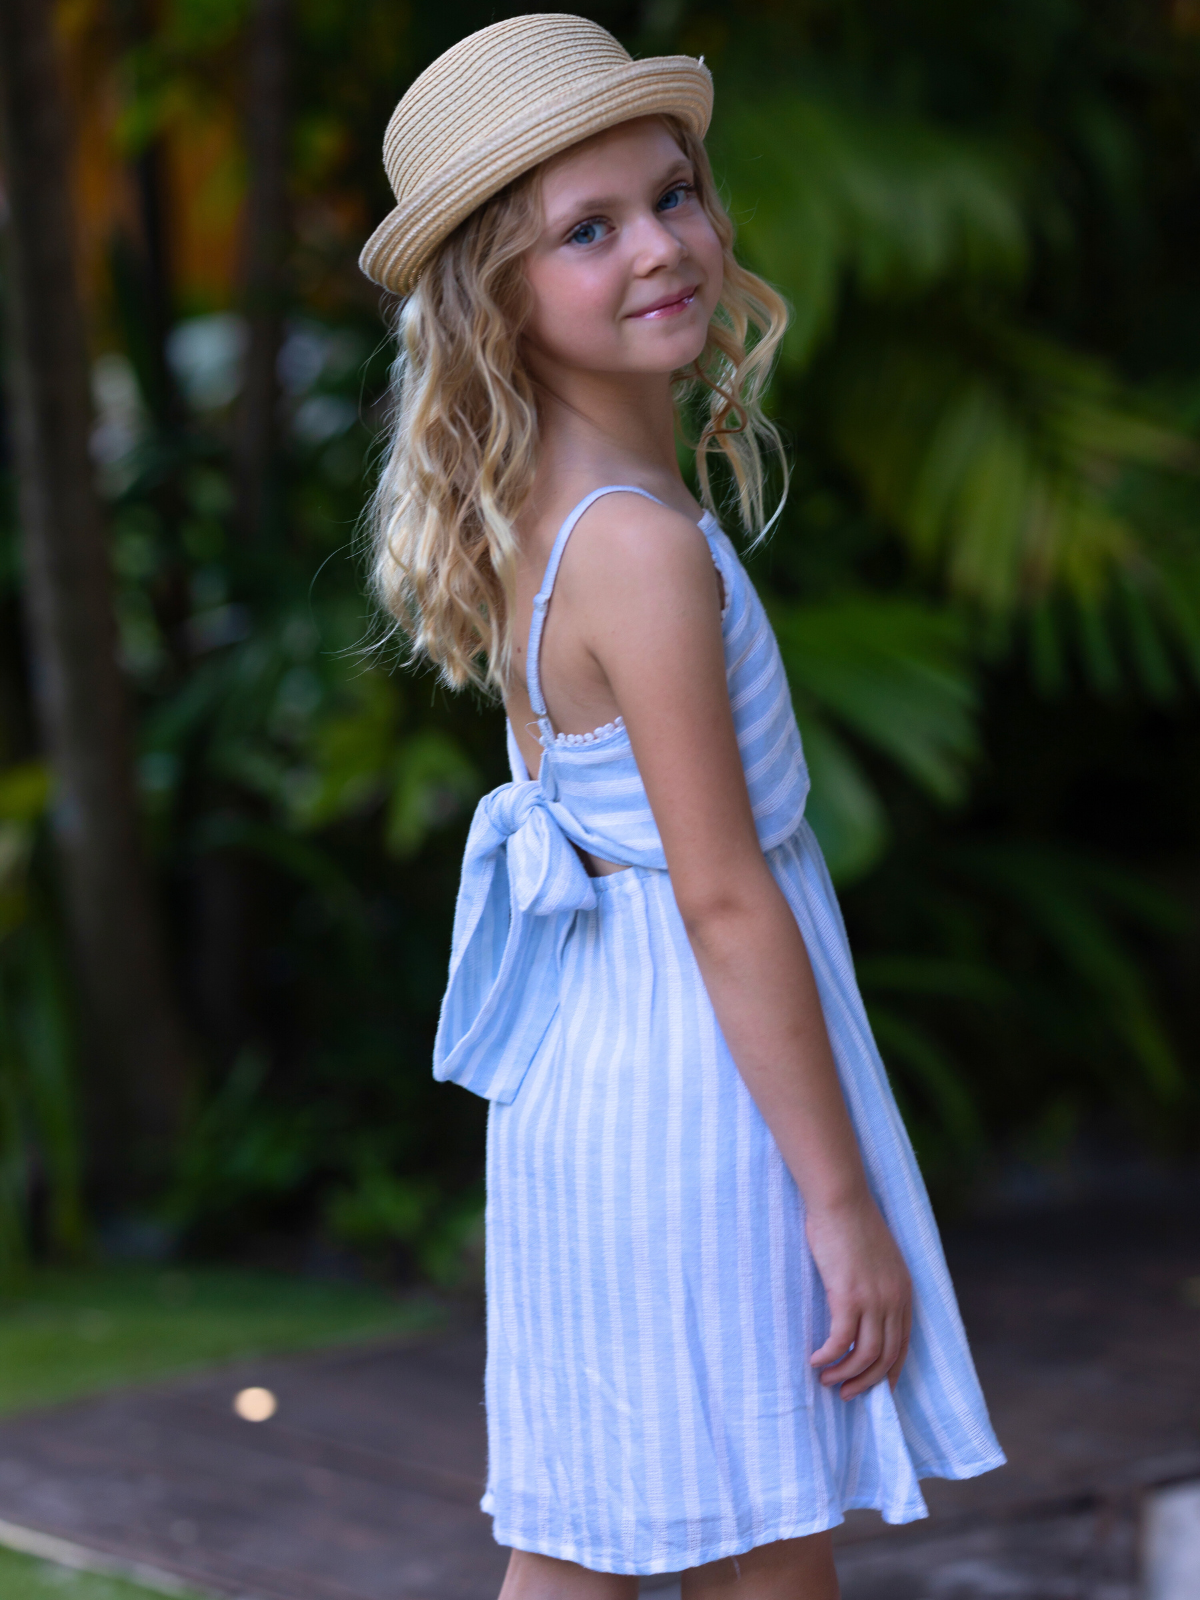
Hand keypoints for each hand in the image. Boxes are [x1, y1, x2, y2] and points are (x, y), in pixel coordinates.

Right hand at [806, 1191, 911, 1399]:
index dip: (889, 1370)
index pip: (902, 1344)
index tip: (876, 1386)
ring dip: (845, 1374)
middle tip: (846, 1392)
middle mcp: (894, 1300)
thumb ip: (878, 1283)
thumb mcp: (878, 1257)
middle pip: (885, 1356)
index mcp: (903, 1291)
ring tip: (827, 1379)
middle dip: (866, 1381)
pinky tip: (815, 1359)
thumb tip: (864, 1307)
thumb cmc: (851, 1222)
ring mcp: (873, 1300)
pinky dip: (829, 1356)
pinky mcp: (848, 1296)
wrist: (841, 1200)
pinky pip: (840, 1340)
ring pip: (864, 1355)